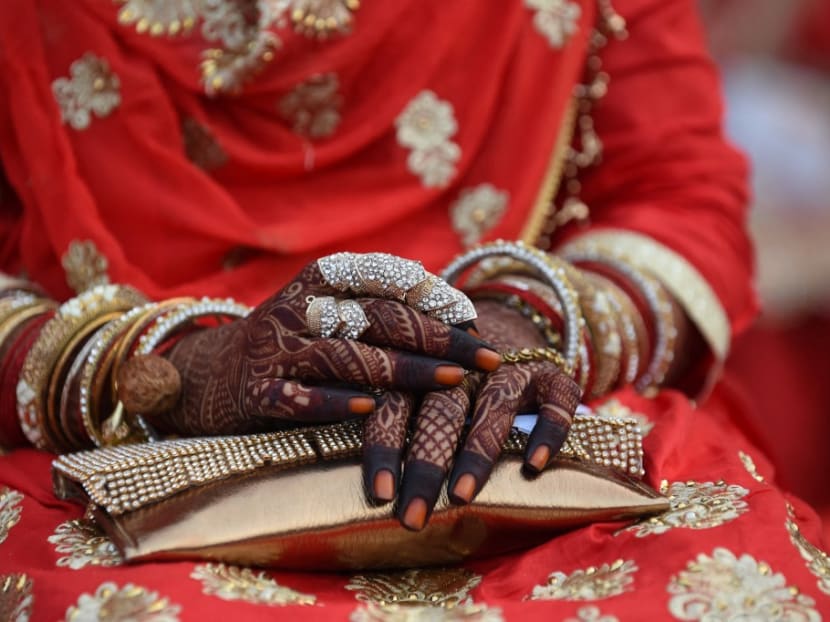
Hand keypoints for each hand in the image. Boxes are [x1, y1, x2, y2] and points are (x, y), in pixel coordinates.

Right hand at [155, 261, 500, 435]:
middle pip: (380, 319)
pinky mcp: (257, 391)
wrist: (212, 372)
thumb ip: (379, 306)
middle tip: (486, 356)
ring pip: (350, 357)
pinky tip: (374, 411)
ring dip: (405, 369)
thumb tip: (459, 315)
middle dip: (440, 338)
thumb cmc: (293, 341)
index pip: (388, 280)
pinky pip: (301, 398)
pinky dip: (337, 404)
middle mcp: (299, 306)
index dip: (436, 299)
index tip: (476, 319)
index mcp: (321, 279)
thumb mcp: (330, 309)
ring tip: (451, 379)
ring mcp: (276, 349)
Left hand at [366, 299, 581, 530]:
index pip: (395, 406)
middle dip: (426, 464)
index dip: (385, 447)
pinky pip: (554, 402)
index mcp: (423, 373)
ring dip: (477, 450)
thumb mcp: (423, 399)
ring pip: (494, 406)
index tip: (381, 494)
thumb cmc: (456, 394)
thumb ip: (398, 428)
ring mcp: (510, 369)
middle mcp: (464, 368)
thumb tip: (373, 493)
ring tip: (462, 495)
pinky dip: (546, 432)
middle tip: (414, 515)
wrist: (512, 344)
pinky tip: (535, 465)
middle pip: (441, 409)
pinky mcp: (551, 376)